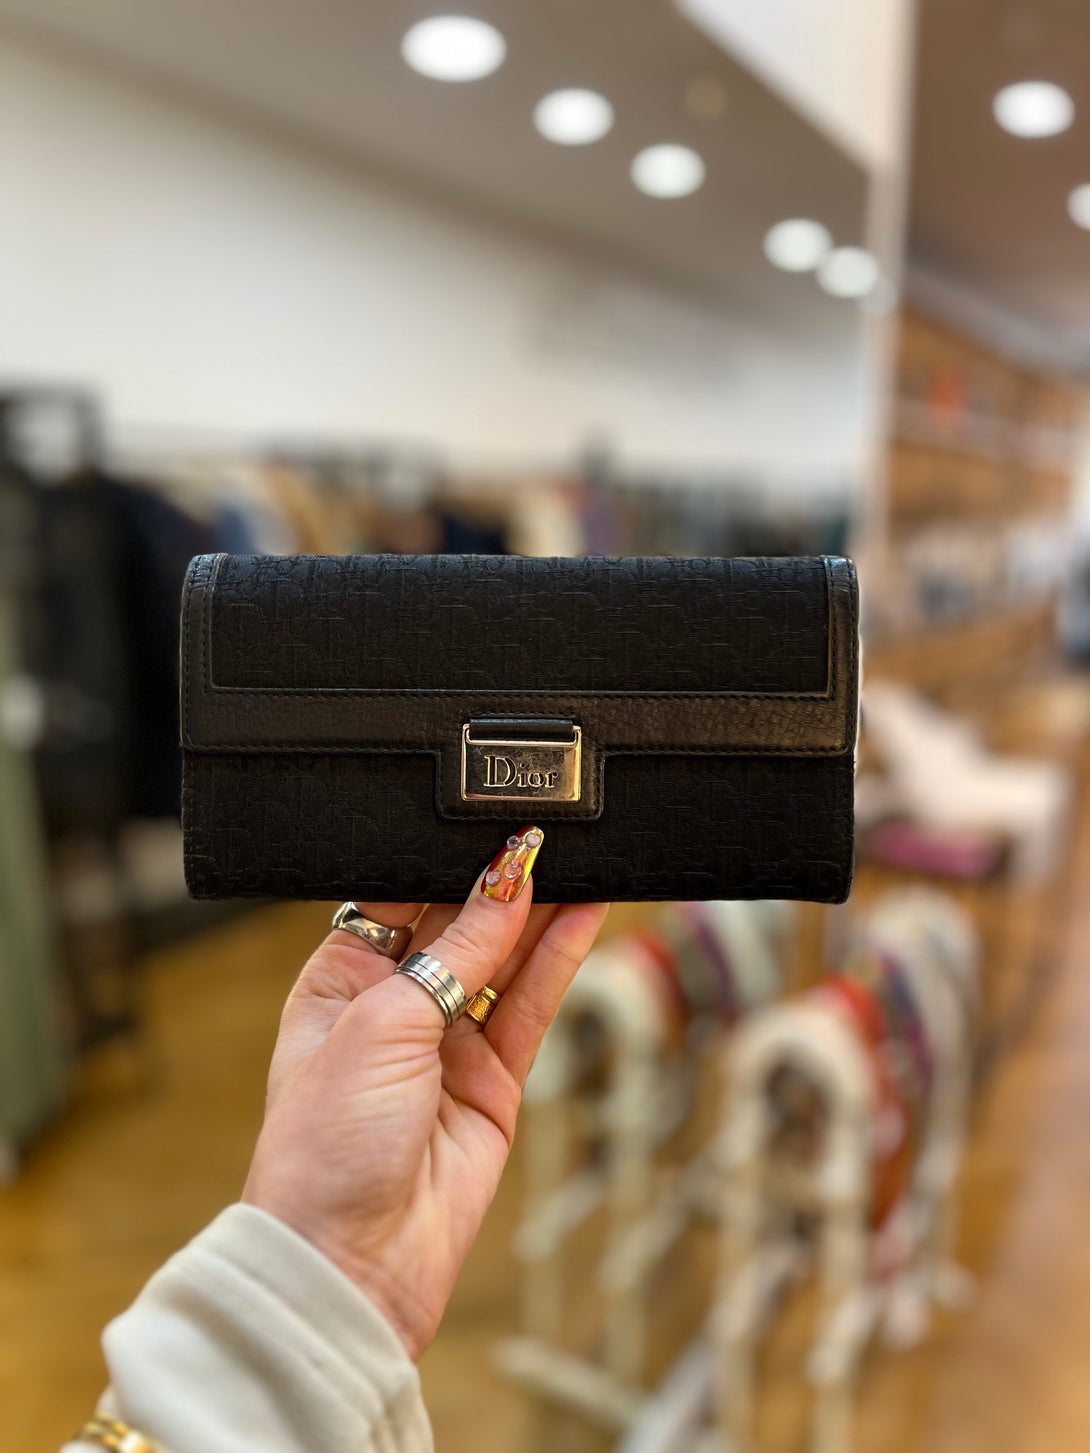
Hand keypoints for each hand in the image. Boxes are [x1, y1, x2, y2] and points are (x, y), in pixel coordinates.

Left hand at [242, 826, 608, 1359]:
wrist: (351, 1263)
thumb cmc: (325, 1147)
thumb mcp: (382, 1023)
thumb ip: (457, 949)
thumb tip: (506, 880)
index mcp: (339, 982)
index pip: (401, 900)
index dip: (445, 862)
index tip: (490, 822)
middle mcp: (394, 1007)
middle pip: (459, 924)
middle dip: (500, 882)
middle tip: (548, 833)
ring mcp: (447, 1044)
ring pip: (504, 961)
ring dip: (541, 913)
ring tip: (582, 857)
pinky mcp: (495, 1081)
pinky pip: (532, 1006)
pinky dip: (559, 959)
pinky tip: (584, 914)